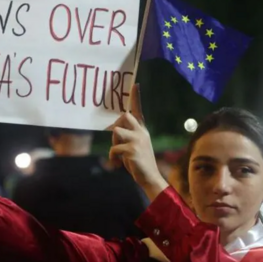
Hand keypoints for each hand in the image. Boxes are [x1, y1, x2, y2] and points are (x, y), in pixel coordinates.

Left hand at [109, 84, 167, 199]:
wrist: (150, 178)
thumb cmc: (139, 162)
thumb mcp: (135, 146)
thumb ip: (127, 136)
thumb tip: (114, 129)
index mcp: (142, 130)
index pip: (138, 110)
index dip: (136, 97)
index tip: (136, 84)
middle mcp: (141, 132)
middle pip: (124, 116)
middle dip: (115, 126)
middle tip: (116, 140)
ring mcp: (137, 140)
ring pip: (116, 131)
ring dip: (113, 143)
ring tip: (118, 155)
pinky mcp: (132, 150)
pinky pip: (114, 148)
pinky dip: (112, 157)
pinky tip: (117, 164)